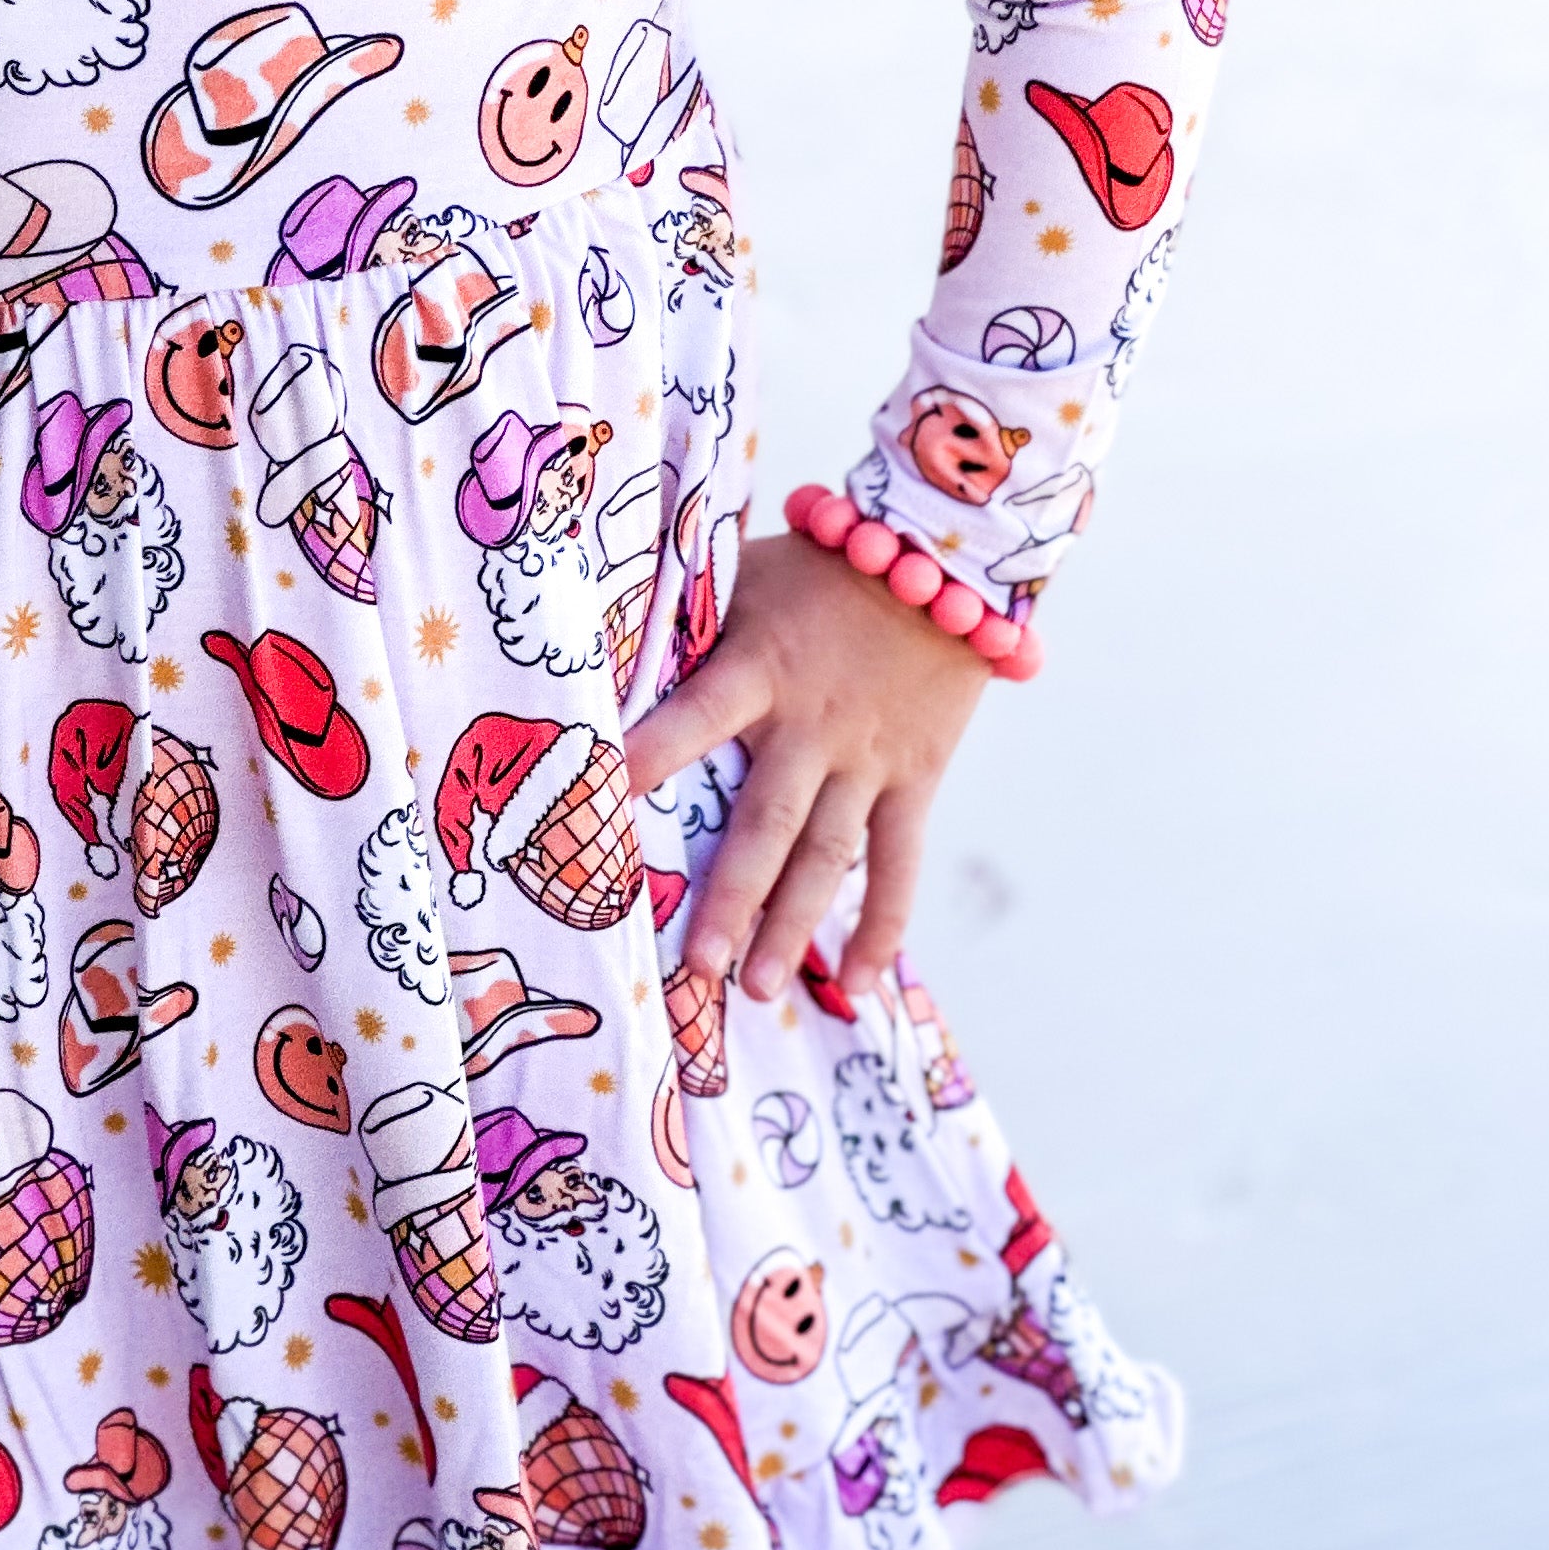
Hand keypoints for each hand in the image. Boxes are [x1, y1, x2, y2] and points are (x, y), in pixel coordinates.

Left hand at [625, 529, 990, 1003]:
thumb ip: (694, 621)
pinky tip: (857, 982)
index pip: (698, 716)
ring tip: (758, 990)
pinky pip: (900, 861)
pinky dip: (882, 923)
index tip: (605, 799)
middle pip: (767, 822)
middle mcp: (813, 725)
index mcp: (761, 668)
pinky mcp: (916, 777)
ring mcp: (868, 758)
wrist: (943, 558)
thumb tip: (607, 636)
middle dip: (732, 896)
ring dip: (794, 926)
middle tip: (696, 966)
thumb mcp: (746, 574)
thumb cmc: (823, 564)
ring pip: (827, 855)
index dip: (654, 750)